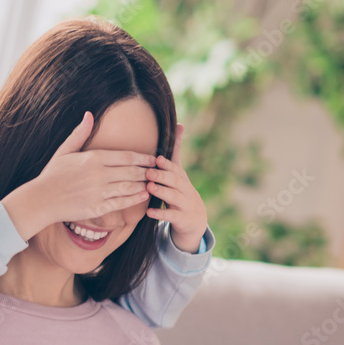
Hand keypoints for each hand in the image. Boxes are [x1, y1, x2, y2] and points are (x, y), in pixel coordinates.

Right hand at [1, 111, 156, 240]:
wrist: (41, 199)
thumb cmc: (52, 174)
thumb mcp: (64, 151)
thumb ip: (80, 133)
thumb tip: (89, 115)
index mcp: (93, 158)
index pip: (126, 156)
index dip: (143, 158)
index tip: (153, 158)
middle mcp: (99, 175)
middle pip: (131, 171)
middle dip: (147, 171)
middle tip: (158, 171)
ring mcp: (99, 192)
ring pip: (129, 187)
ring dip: (143, 184)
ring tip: (153, 182)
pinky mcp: (97, 208)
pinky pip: (121, 203)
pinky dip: (134, 199)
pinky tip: (143, 195)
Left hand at [144, 123, 207, 252]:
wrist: (195, 220)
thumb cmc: (181, 191)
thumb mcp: (179, 172)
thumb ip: (176, 151)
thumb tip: (180, 124)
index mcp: (181, 177)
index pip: (175, 169)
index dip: (167, 164)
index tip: (157, 159)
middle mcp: (185, 189)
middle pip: (175, 181)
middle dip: (162, 176)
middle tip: (148, 173)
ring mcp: (185, 204)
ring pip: (174, 197)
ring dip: (161, 192)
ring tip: (149, 188)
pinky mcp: (182, 219)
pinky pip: (171, 216)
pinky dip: (161, 214)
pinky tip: (149, 212)